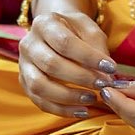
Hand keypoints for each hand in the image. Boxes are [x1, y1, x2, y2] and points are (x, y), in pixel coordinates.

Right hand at [18, 0, 113, 117]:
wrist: (56, 31)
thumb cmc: (76, 31)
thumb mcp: (90, 30)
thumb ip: (98, 48)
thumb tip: (106, 76)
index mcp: (44, 24)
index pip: (65, 42)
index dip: (88, 57)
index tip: (111, 67)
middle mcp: (28, 44)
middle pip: (51, 64)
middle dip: (81, 78)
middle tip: (103, 85)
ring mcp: (23, 65)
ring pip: (39, 85)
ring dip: (68, 97)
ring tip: (92, 99)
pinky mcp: (24, 83)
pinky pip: (39, 101)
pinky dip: (61, 109)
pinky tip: (82, 111)